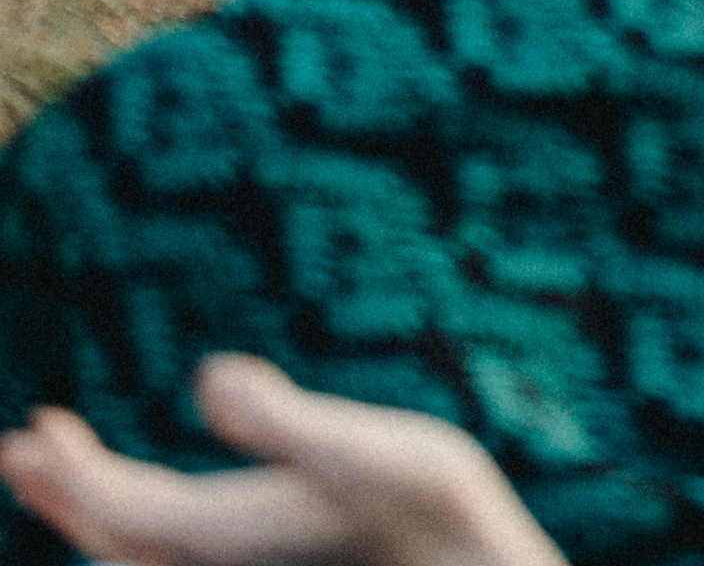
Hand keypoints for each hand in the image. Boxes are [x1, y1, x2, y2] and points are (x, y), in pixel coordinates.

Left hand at [1, 360, 564, 565]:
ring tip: (61, 479)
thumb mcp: (381, 452)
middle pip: (118, 544)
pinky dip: (137, 537)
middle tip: (19, 451)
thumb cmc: (440, 518)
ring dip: (94, 516)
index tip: (28, 432)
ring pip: (139, 562)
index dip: (69, 478)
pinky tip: (141, 517)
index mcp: (233, 534)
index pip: (122, 513)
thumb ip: (292, 423)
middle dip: (66, 496)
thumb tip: (210, 376)